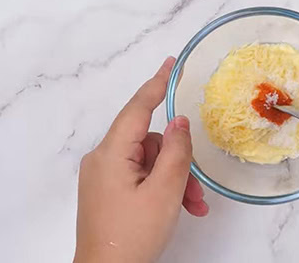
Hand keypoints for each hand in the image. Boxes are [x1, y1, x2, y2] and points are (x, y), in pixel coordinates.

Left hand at [74, 57, 208, 262]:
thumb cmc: (133, 234)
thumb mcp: (164, 191)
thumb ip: (176, 152)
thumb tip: (179, 121)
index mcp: (111, 153)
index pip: (138, 108)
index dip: (157, 84)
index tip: (172, 63)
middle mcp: (103, 159)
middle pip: (150, 142)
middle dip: (178, 161)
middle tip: (196, 190)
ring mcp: (104, 176)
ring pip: (150, 162)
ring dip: (175, 180)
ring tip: (192, 206)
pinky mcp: (108, 191)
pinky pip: (141, 177)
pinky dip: (162, 188)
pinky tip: (180, 209)